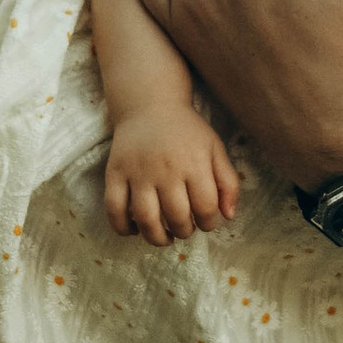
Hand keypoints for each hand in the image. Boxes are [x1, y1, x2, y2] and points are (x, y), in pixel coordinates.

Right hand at [103, 112, 243, 244]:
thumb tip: (229, 216)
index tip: (205, 221)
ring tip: (164, 236)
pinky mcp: (115, 173)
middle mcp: (165, 168)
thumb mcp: (215, 148)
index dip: (209, 223)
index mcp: (194, 162)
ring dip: (157, 238)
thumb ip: (228, 182)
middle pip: (177, 217)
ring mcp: (138, 171)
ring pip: (146, 219)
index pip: (206, 208)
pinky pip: (114, 209)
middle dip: (184, 231)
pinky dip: (122, 227)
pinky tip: (134, 230)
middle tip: (184, 228)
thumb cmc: (186, 131)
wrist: (149, 104)